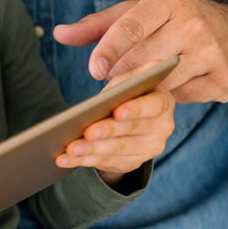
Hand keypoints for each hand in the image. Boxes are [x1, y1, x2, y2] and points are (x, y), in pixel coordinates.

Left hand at [54, 0, 227, 103]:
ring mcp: (212, 53)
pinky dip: (172, 98)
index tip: (93, 70)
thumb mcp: (140, 13)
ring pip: (163, 83)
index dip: (109, 49)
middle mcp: (193, 24)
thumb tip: (58, 34)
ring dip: (144, 92)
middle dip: (122, 78)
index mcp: (168, 2)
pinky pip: (184, 98)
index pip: (131, 26)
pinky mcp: (224, 80)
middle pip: (144, 60)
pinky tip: (170, 90)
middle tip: (107, 91)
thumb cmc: (176, 22)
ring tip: (133, 93)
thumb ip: (98, 25)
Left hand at [56, 84, 176, 182]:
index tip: (117, 111)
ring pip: (117, 150)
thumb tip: (144, 66)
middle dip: (107, 131)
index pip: (153, 106)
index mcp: (163, 102)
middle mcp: (162, 128)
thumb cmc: (126, 94)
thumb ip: (131, 77)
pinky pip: (105, 162)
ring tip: (70, 148)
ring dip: (91, 150)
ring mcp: (148, 149)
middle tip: (87, 132)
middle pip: (131, 130)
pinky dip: (82, 161)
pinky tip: (65, 159)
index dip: (135, 109)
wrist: (129, 120)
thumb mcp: (128, 83)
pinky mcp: (131, 162)